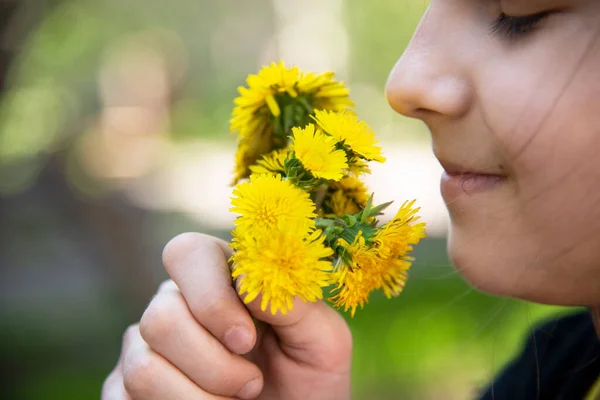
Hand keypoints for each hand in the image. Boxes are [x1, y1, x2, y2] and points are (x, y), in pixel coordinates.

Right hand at [102, 232, 352, 398]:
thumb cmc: (309, 379)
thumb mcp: (323, 341)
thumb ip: (295, 303)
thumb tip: (245, 275)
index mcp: (221, 277)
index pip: (187, 253)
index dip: (211, 298)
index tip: (246, 340)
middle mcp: (176, 304)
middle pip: (161, 317)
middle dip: (214, 364)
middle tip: (253, 386)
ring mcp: (145, 347)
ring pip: (142, 366)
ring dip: (198, 397)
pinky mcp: (125, 388)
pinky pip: (123, 397)